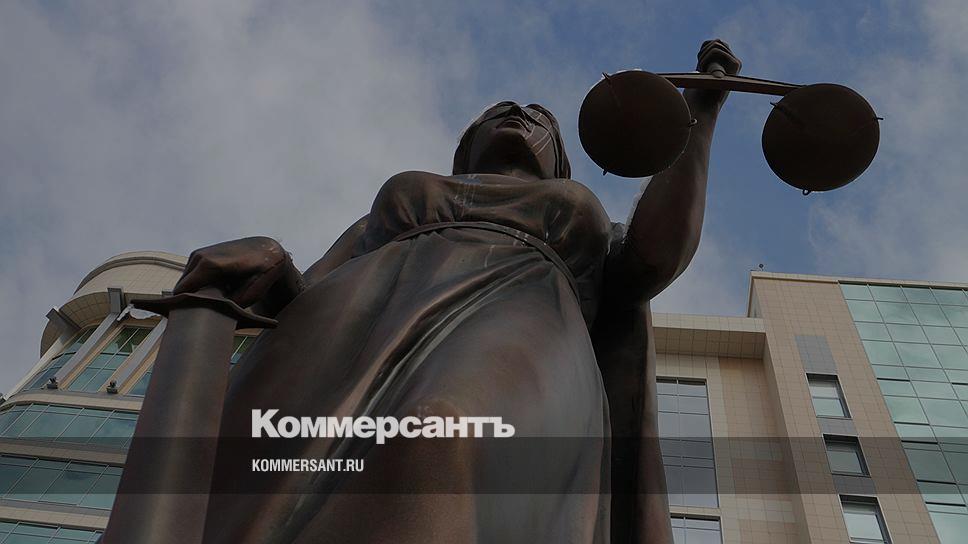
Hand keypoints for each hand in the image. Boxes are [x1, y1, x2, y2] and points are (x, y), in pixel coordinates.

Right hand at [174, 237, 296, 307]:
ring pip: (185, 283)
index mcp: (210, 265)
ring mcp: (197, 254)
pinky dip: (199, 284)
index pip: (182, 292)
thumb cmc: (261, 272)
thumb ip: (228, 306)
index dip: (185, 307)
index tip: (195, 317)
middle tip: (209, 309)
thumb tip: (211, 313)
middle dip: (191, 300)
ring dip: (195, 291)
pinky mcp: (198, 254)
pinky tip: (216, 286)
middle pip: (181, 289)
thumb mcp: (251, 294)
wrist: (266, 249)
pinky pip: (191, 276)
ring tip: (216, 296)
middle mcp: (199, 256)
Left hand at [687, 39, 742, 112]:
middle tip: (699, 68)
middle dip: (703, 51)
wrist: (701, 106)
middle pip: (717, 41)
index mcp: (725, 64)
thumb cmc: (697, 93)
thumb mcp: (701, 71)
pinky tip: (703, 70)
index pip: (715, 43)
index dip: (703, 49)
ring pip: (717, 43)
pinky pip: (717, 50)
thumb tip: (715, 41)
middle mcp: (732, 63)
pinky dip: (705, 57)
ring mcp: (736, 63)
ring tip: (700, 70)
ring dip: (703, 55)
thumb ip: (707, 57)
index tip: (698, 65)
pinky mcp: (736, 65)